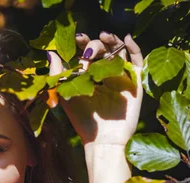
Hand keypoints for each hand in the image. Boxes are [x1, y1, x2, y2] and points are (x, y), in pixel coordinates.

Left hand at [47, 32, 143, 147]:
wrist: (102, 139)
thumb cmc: (82, 120)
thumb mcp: (65, 94)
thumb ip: (57, 74)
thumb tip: (51, 53)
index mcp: (89, 76)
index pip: (87, 53)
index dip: (82, 44)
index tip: (75, 40)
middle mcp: (105, 74)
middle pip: (103, 50)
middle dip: (94, 46)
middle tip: (85, 50)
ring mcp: (121, 77)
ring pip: (119, 51)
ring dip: (112, 40)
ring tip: (103, 35)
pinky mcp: (135, 82)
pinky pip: (138, 61)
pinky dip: (134, 48)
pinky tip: (127, 39)